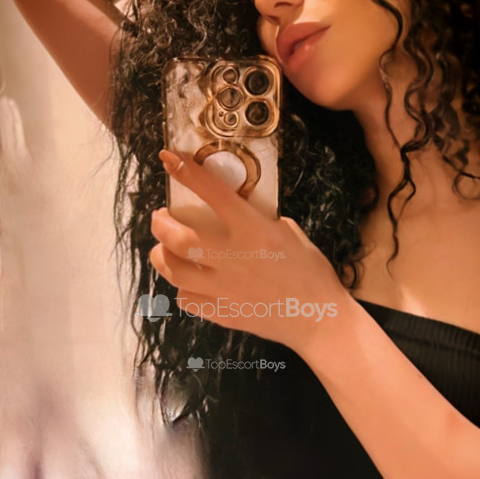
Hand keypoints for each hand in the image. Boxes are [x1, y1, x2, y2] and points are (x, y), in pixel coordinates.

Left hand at [148, 148, 343, 350]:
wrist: (319, 319)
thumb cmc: (311, 272)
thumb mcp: (289, 232)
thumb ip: (258, 220)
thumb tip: (235, 210)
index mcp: (253, 230)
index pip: (212, 193)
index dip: (186, 172)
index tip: (168, 158)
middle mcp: (232, 257)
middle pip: (177, 237)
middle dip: (160, 223)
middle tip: (160, 217)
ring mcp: (224, 288)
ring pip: (173, 271)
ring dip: (161, 255)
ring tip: (162, 249)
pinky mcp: (222, 313)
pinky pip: (187, 299)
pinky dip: (182, 288)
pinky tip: (188, 282)